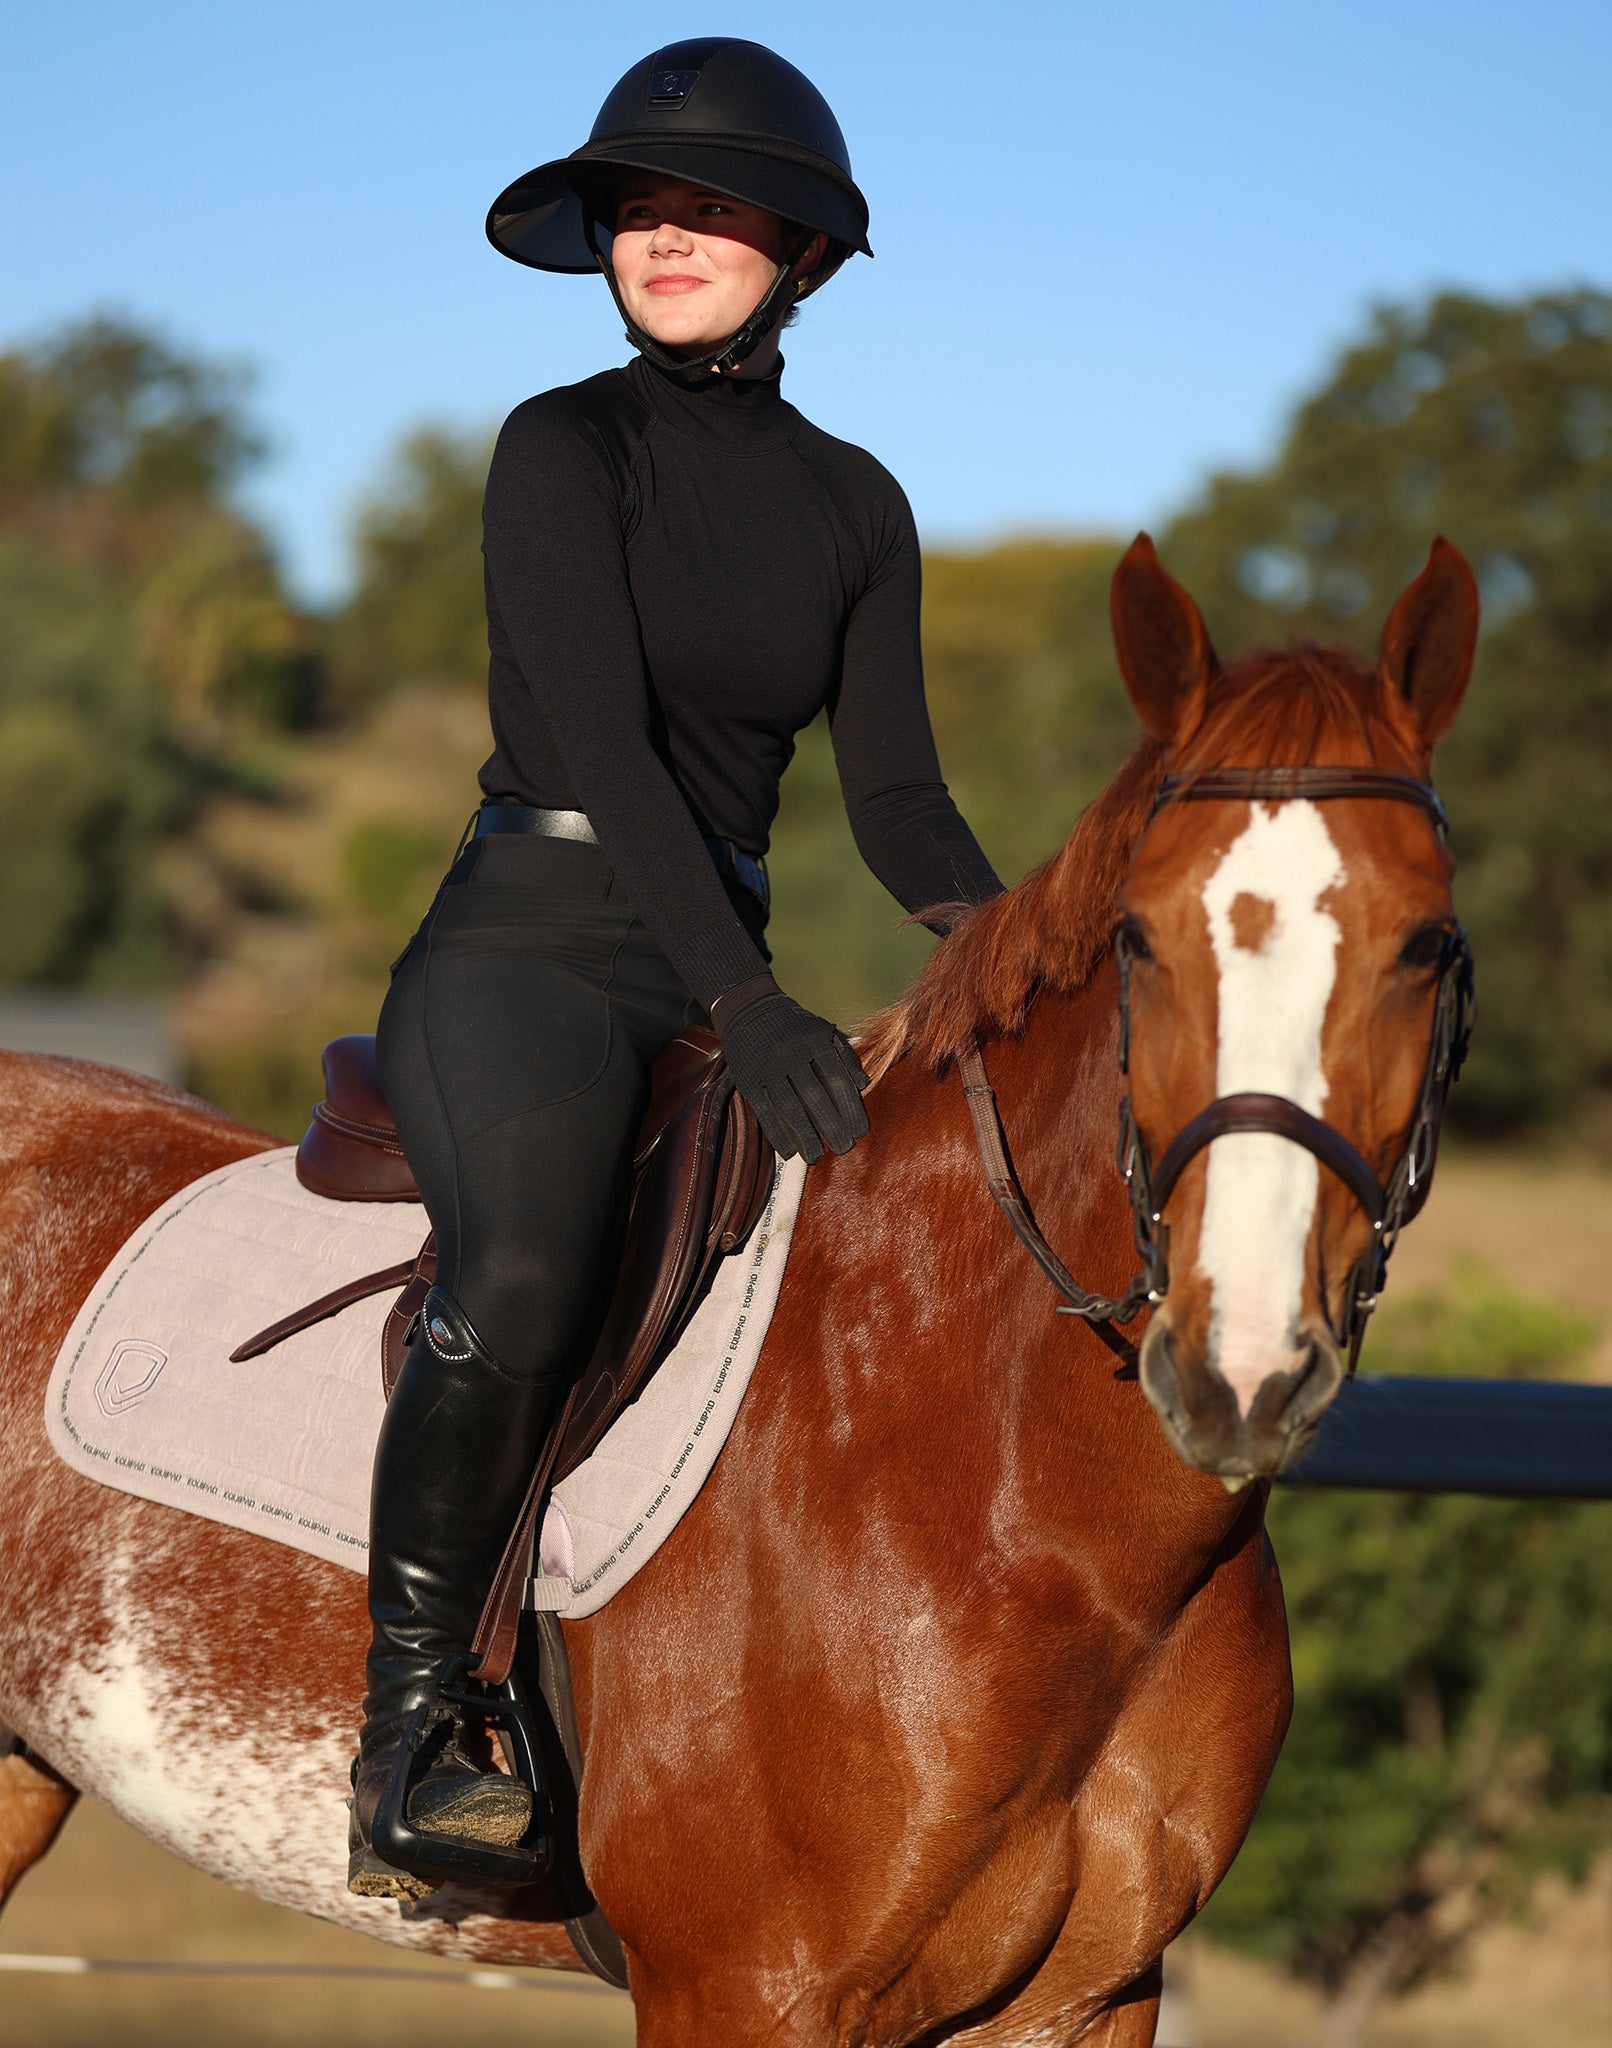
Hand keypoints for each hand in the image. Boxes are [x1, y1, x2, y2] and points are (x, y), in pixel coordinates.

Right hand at [711, 981, 869, 1164]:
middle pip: (814, 1097)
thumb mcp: (824, 1031)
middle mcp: (791, 1054)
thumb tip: (864, 1085)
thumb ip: (846, 1056)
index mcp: (814, 1042)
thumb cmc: (797, 1027)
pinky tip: (789, 1152)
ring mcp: (768, 1068)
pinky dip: (777, 1134)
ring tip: (816, 1156)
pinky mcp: (748, 1080)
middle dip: (831, 1126)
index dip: (851, 1108)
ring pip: (788, 1108)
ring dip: (804, 1136)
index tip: (861, 1132)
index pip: (837, 1080)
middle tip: (844, 1148)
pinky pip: (764, 1112)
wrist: (750, 1010)